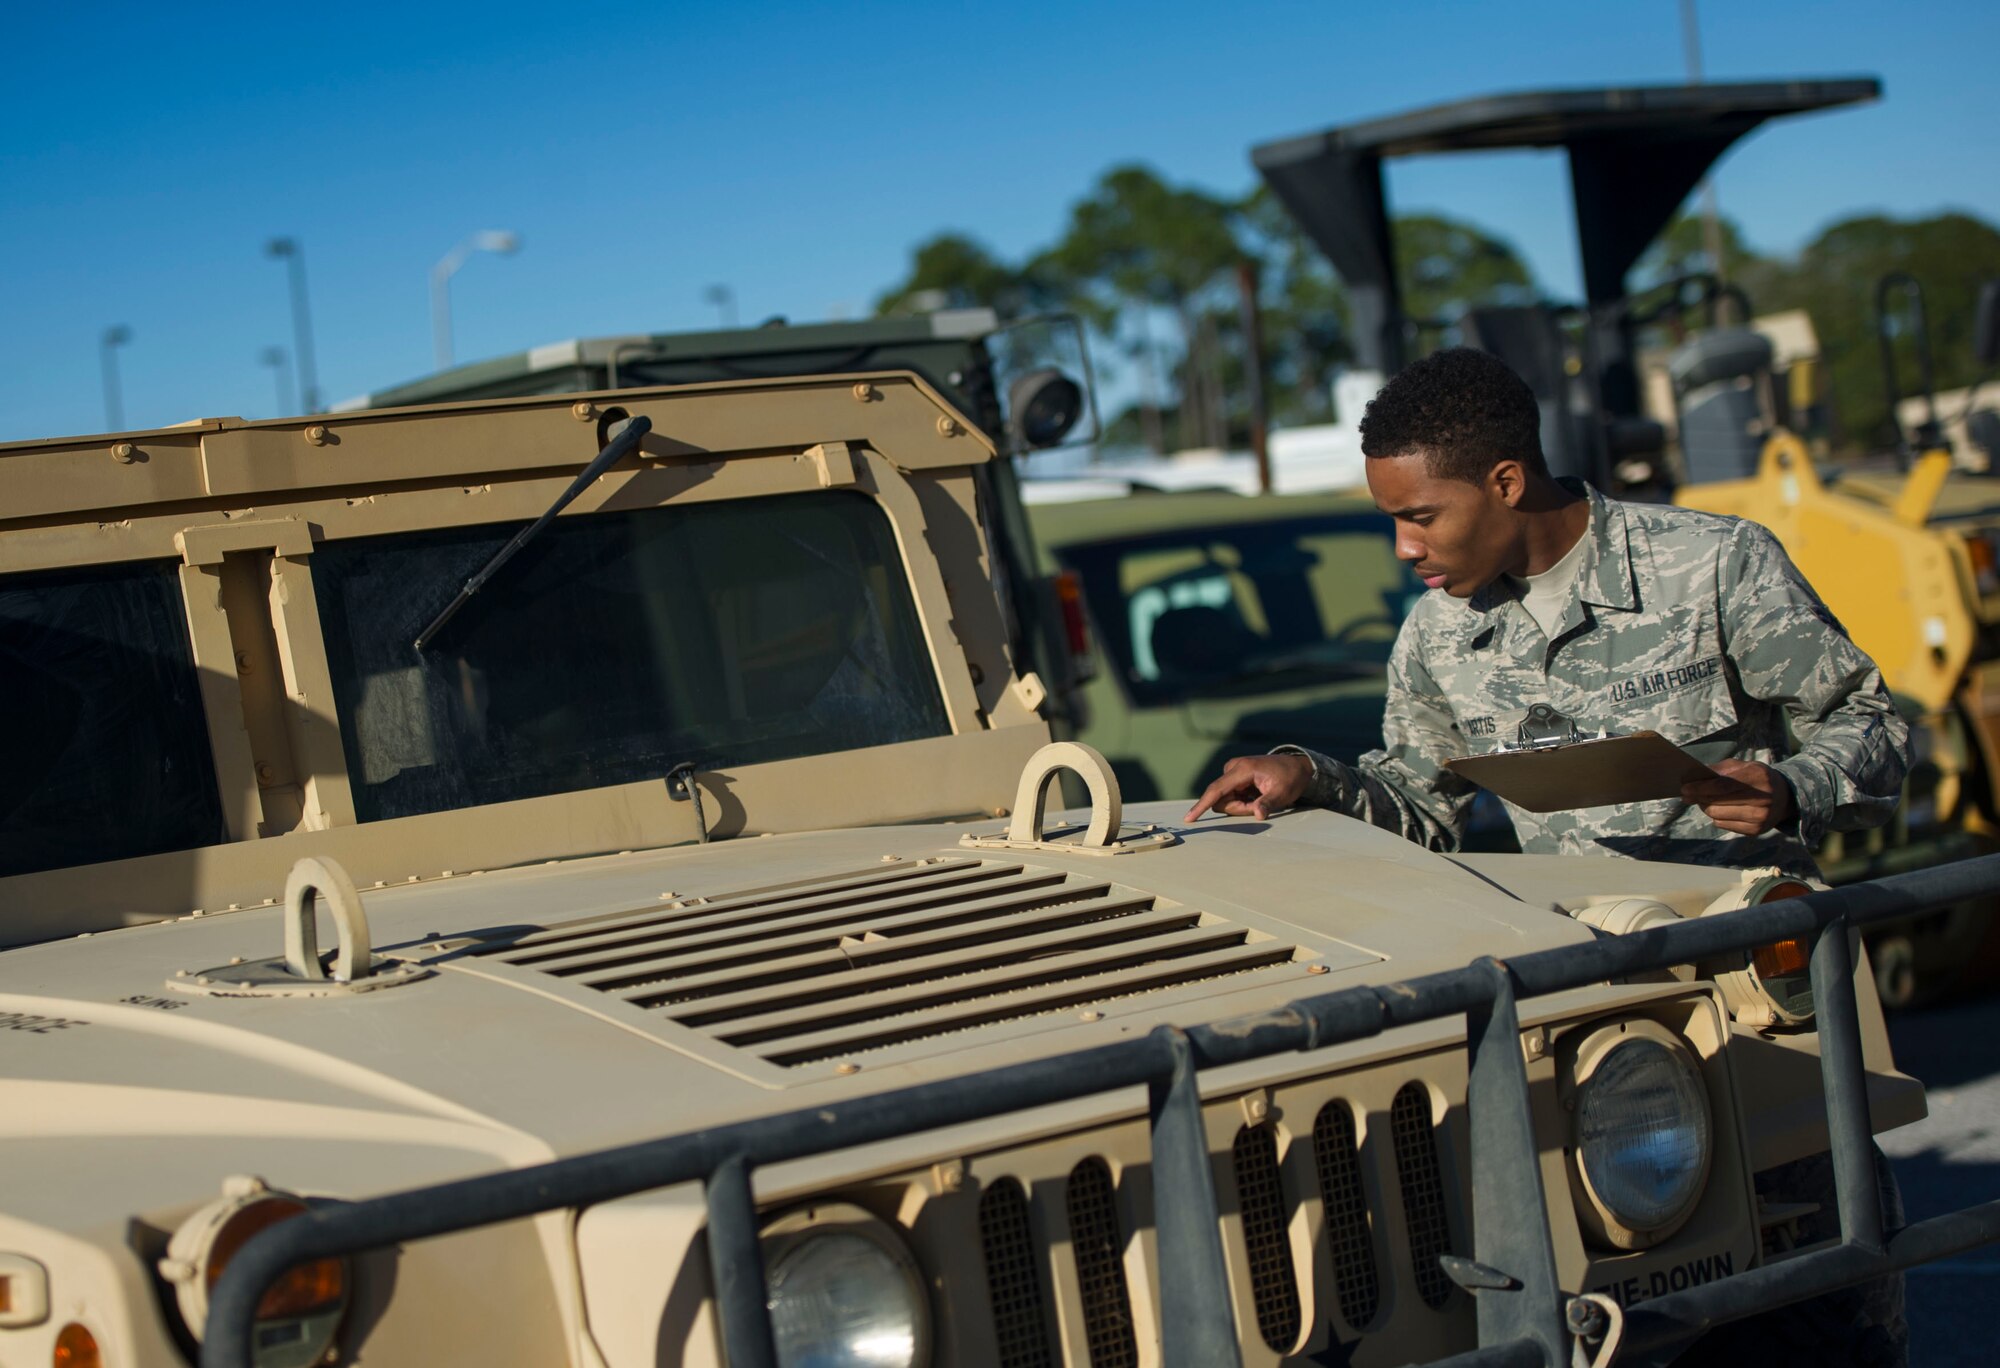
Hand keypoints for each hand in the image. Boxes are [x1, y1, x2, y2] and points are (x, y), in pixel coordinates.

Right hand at [1185, 753, 1315, 821]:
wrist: (1296, 766)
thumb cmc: (1290, 778)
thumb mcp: (1283, 793)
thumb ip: (1268, 803)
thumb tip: (1258, 815)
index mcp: (1243, 769)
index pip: (1216, 789)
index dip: (1202, 805)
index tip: (1189, 818)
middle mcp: (1233, 768)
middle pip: (1220, 799)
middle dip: (1237, 808)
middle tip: (1259, 805)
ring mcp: (1232, 772)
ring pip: (1224, 799)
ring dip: (1240, 805)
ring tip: (1259, 799)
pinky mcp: (1234, 777)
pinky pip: (1229, 796)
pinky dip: (1241, 801)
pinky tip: (1255, 795)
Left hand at [1682, 760, 1793, 834]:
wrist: (1785, 797)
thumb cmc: (1758, 778)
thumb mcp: (1744, 766)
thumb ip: (1721, 769)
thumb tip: (1696, 777)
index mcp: (1758, 777)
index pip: (1723, 785)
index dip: (1700, 788)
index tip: (1684, 788)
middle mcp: (1762, 799)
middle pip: (1717, 802)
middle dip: (1698, 798)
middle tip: (1689, 794)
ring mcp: (1760, 817)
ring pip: (1716, 815)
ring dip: (1705, 807)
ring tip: (1705, 800)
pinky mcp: (1756, 830)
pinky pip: (1723, 825)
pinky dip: (1716, 817)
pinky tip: (1721, 809)